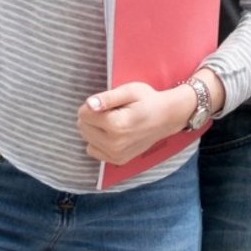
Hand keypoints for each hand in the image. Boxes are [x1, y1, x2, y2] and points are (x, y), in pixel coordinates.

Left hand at [76, 82, 194, 164]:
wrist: (167, 118)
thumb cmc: (148, 101)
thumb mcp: (130, 90)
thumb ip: (107, 97)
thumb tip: (89, 105)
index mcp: (116, 124)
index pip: (83, 113)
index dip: (95, 105)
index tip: (111, 104)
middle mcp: (115, 143)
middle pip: (83, 126)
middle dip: (94, 117)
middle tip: (115, 112)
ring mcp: (116, 154)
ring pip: (87, 138)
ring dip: (96, 129)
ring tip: (116, 123)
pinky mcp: (118, 160)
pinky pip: (93, 150)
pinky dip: (99, 142)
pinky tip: (114, 135)